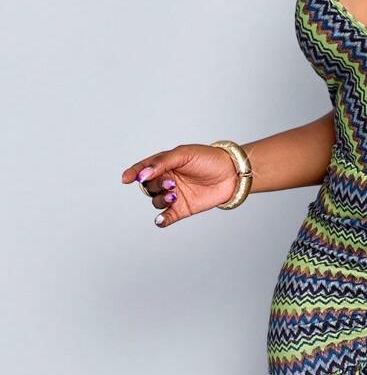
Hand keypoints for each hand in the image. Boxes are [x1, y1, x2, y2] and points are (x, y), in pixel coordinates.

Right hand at [120, 143, 240, 226]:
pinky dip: (162, 220)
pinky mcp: (183, 209)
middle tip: (172, 183)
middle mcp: (167, 180)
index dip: (133, 173)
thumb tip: (143, 175)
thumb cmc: (208, 159)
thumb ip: (162, 162)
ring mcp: (174, 195)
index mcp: (165, 164)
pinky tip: (162, 220)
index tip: (126, 179)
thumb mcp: (184, 154)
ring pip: (156, 201)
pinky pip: (167, 217)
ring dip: (160, 200)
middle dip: (156, 185)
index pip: (144, 169)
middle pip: (149, 186)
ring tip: (174, 195)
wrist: (231, 173)